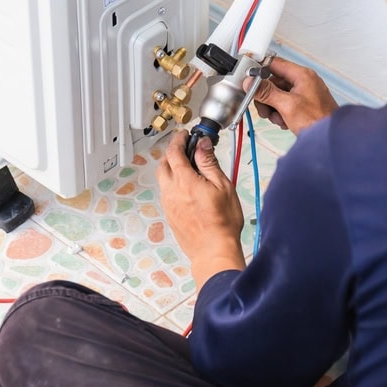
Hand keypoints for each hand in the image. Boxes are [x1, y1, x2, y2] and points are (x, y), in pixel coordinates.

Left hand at [156, 131, 245, 286]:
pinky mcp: (169, 214)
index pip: (174, 152)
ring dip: (172, 169)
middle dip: (172, 153)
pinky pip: (166, 192)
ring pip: (163, 179)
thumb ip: (209, 163)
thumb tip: (202, 145)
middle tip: (186, 149)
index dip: (178, 140)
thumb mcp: (223, 186)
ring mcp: (168, 204)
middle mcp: (172, 191)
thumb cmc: (222, 223)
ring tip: (189, 169)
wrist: (213, 250)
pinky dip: (173, 184)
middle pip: (164, 164)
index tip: (185, 135)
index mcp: (184, 181)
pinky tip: (187, 188)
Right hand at [249, 57, 338, 134]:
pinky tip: (284, 121)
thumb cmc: (318, 121)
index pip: (274, 64)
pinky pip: (284, 104)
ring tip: (277, 118)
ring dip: (272, 108)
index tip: (250, 81)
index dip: (260, 71)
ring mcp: (303, 93)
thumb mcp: (287, 105)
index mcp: (302, 75)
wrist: (330, 139)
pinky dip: (280, 113)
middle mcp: (303, 81)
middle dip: (266, 97)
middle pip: (273, 82)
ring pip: (277, 94)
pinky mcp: (303, 105)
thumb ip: (267, 92)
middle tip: (264, 109)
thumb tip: (251, 82)